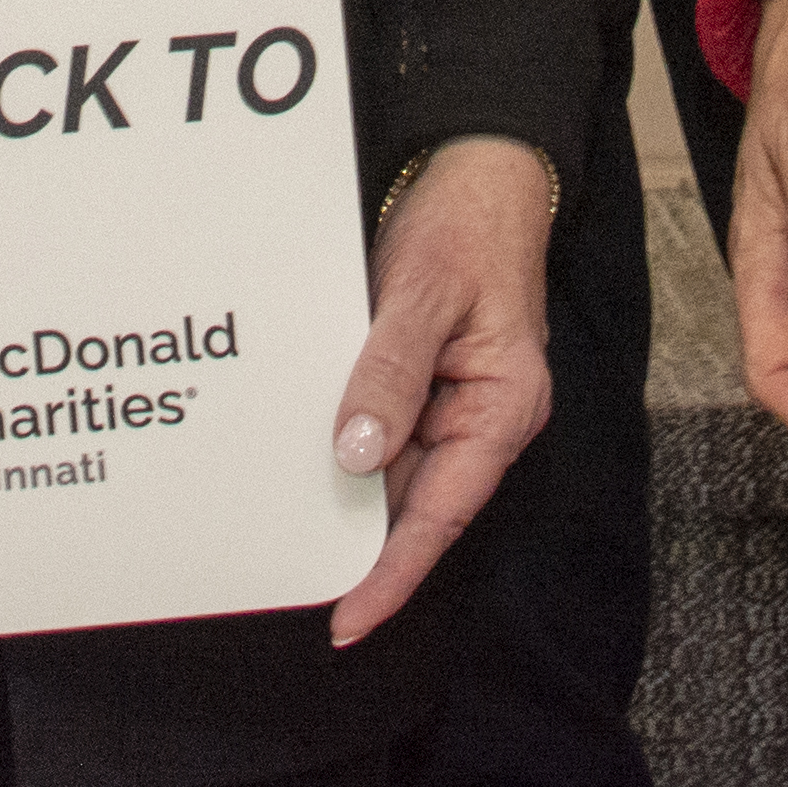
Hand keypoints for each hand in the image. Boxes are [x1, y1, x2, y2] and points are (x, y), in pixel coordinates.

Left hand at [323, 136, 559, 644]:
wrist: (478, 170)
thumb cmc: (467, 226)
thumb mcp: (425, 294)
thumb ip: (390, 374)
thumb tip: (357, 455)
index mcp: (502, 407)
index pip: (443, 512)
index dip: (395, 572)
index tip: (350, 617)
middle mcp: (481, 417)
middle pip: (416, 501)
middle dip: (361, 541)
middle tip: (293, 578)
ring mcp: (452, 402)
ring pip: (393, 469)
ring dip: (346, 489)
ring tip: (285, 523)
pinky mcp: (424, 382)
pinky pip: (382, 428)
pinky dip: (346, 443)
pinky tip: (300, 454)